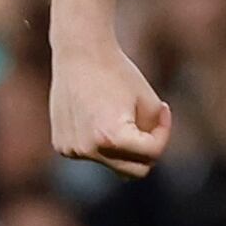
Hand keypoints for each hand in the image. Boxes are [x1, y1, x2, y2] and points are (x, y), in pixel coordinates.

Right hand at [52, 39, 172, 177]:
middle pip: (134, 171)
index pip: (153, 154)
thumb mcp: (151, 105)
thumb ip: (153, 138)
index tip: (164, 109)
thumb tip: (144, 163)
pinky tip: (95, 116)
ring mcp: (72, 151)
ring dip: (122, 147)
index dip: (163, 132)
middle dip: (146, 150)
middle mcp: (89, 149)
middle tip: (147, 123)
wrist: (80, 53)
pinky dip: (100, 144)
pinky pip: (92, 155)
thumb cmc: (119, 74)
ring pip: (112, 164)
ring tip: (118, 115)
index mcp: (113, 138)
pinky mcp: (61, 147)